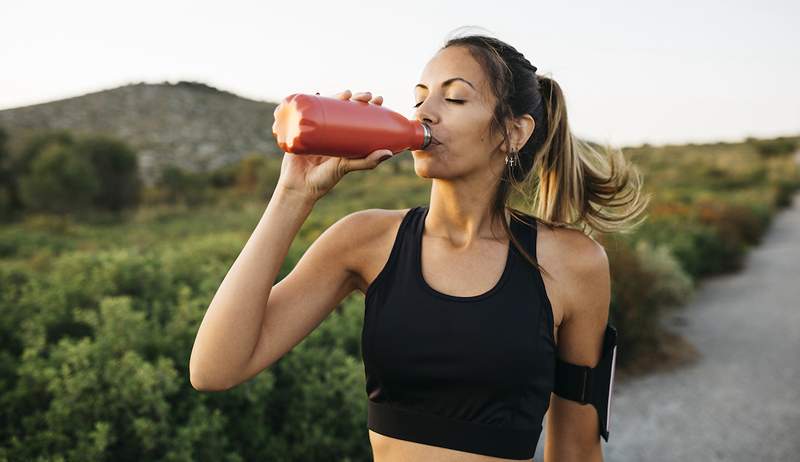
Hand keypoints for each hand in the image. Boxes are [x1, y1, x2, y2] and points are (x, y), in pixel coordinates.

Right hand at [275, 90, 394, 200]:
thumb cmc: (323, 180)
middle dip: (356, 98)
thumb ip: (366, 162)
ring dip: (337, 95)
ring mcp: (315, 128)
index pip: (358, 117)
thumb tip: (389, 153)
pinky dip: (310, 100)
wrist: (298, 187)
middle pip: (344, 108)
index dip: (369, 106)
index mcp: (343, 138)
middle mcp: (331, 131)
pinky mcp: (300, 128)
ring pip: (327, 106)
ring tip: (347, 93)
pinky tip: (317, 92)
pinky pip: (305, 112)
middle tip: (366, 96)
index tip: (379, 99)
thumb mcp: (346, 167)